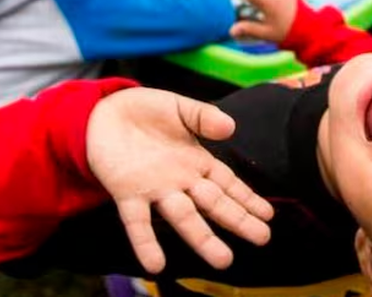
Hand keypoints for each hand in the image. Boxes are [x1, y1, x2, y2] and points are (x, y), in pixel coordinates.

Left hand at [87, 88, 273, 273]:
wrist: (103, 111)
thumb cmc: (146, 111)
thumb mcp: (180, 107)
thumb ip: (204, 116)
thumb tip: (231, 126)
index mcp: (196, 162)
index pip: (227, 184)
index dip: (247, 199)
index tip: (268, 215)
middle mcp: (180, 181)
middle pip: (213, 204)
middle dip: (237, 220)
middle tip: (262, 238)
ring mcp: (155, 190)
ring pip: (183, 217)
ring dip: (201, 238)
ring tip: (222, 259)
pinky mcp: (126, 193)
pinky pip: (137, 222)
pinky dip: (146, 243)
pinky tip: (156, 264)